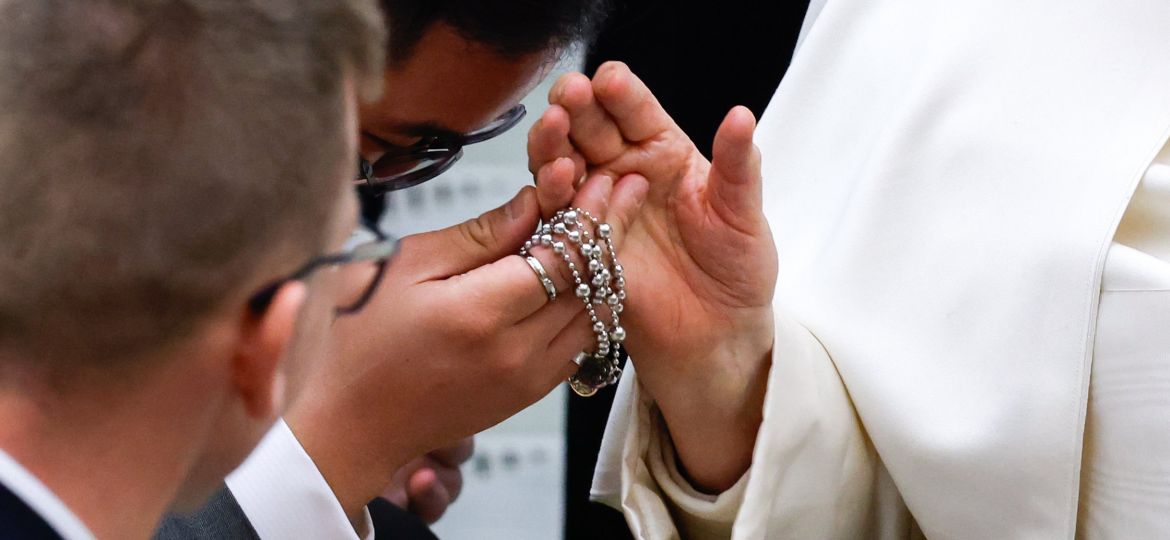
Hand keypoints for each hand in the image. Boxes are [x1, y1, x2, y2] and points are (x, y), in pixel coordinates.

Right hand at [287, 169, 648, 520]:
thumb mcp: (404, 267)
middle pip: (590, 281)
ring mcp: (527, 379)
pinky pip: (580, 343)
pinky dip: (591, 305)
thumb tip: (532, 201)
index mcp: (481, 313)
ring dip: (606, 267)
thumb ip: (476, 235)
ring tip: (613, 224)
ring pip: (595, 314)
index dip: (589, 212)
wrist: (351, 425)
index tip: (602, 178)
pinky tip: (589, 275)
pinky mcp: (528, 395)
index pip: (564, 254)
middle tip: (625, 189)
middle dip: (610, 229)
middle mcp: (515, 351)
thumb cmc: (359, 340)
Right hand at [529, 62, 777, 490]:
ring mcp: (598, 208)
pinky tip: (552, 179)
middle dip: (577, 108)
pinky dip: (549, 195)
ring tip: (553, 128)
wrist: (717, 337)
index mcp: (666, 154)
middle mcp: (626, 173)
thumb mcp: (744, 216)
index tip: (610, 79)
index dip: (622, 93)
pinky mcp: (579, 245)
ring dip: (554, 143)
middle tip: (569, 94)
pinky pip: (557, 215)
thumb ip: (738, 166)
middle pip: (591, 130)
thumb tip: (741, 115)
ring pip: (565, 164)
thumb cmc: (737, 274)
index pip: (638, 112)